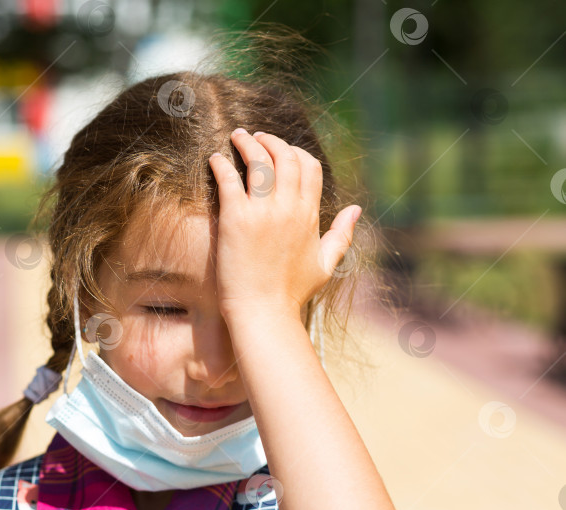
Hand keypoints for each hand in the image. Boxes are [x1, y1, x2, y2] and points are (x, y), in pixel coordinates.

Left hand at [209, 128, 360, 318]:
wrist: (263, 312)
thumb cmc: (292, 293)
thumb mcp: (326, 264)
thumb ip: (342, 234)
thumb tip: (356, 210)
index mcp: (309, 215)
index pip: (309, 167)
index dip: (296, 152)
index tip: (282, 150)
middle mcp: (289, 209)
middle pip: (284, 157)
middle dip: (271, 140)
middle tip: (256, 136)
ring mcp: (262, 212)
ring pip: (258, 162)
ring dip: (247, 143)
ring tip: (237, 136)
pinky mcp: (235, 219)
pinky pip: (229, 179)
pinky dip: (222, 164)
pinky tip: (215, 158)